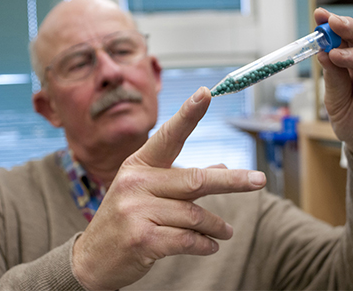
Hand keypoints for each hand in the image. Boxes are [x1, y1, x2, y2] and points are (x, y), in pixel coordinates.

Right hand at [72, 87, 266, 289]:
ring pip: (194, 214)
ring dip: (217, 225)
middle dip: (232, 181)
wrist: (92, 259)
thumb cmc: (126, 219)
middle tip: (259, 180)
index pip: (168, 136)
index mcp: (138, 166)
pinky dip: (205, 244)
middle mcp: (136, 183)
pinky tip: (211, 246)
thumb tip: (221, 167)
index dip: (188, 114)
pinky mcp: (142, 239)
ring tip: (226, 231)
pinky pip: (187, 239)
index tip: (206, 93)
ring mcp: (137, 211)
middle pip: (195, 179)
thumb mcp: (148, 193)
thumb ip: (183, 179)